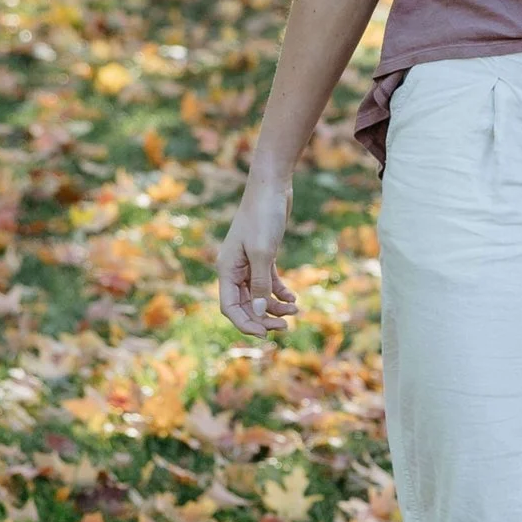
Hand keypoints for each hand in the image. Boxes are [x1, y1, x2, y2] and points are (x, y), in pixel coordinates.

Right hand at [217, 174, 299, 337]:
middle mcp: (234, 269)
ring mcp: (248, 263)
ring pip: (258, 295)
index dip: (245, 324)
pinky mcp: (263, 256)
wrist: (272, 186)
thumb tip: (256, 314)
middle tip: (285, 327)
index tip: (265, 335)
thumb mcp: (263, 253)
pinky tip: (293, 299)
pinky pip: (268, 282)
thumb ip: (259, 284)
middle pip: (244, 305)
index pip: (229, 307)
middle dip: (262, 318)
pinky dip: (279, 292)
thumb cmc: (263, 216)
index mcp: (226, 270)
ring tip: (295, 311)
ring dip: (274, 307)